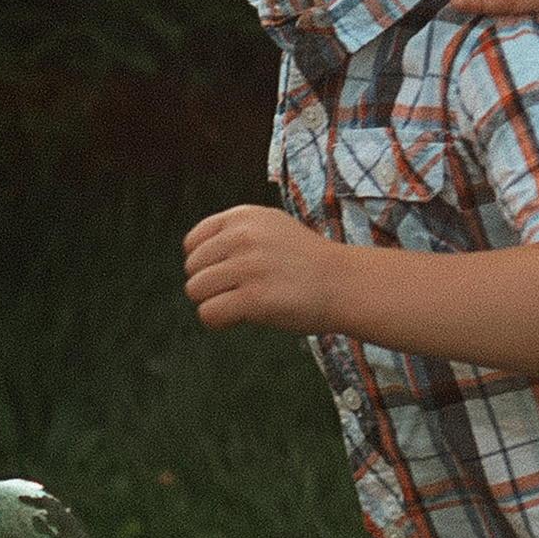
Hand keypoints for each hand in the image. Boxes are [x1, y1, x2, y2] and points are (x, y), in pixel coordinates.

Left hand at [184, 201, 342, 334]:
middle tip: (240, 291)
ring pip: (196, 291)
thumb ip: (235, 234)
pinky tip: (240, 318)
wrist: (346, 283)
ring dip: (214, 303)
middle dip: (210, 285)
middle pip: (192, 269)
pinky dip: (219, 321)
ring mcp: (249, 267)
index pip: (193, 243)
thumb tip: (193, 257)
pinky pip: (208, 313)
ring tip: (242, 304)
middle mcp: (243, 236)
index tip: (228, 274)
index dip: (204, 264)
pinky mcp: (254, 298)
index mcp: (244, 216)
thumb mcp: (271, 229)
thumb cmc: (307, 263)